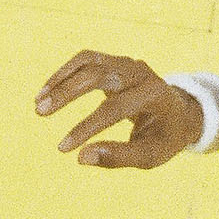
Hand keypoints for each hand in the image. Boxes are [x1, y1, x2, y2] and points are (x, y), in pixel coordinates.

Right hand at [36, 53, 204, 169]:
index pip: (114, 108)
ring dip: (61, 79)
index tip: (63, 148)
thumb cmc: (164, 137)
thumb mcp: (149, 155)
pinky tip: (49, 90)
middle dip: (68, 93)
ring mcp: (127, 63)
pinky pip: (86, 60)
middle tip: (40, 112)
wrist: (179, 111)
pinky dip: (66, 73)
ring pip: (89, 61)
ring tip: (38, 102)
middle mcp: (140, 72)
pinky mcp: (115, 62)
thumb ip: (118, 157)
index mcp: (153, 94)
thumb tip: (82, 158)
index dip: (87, 127)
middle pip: (99, 75)